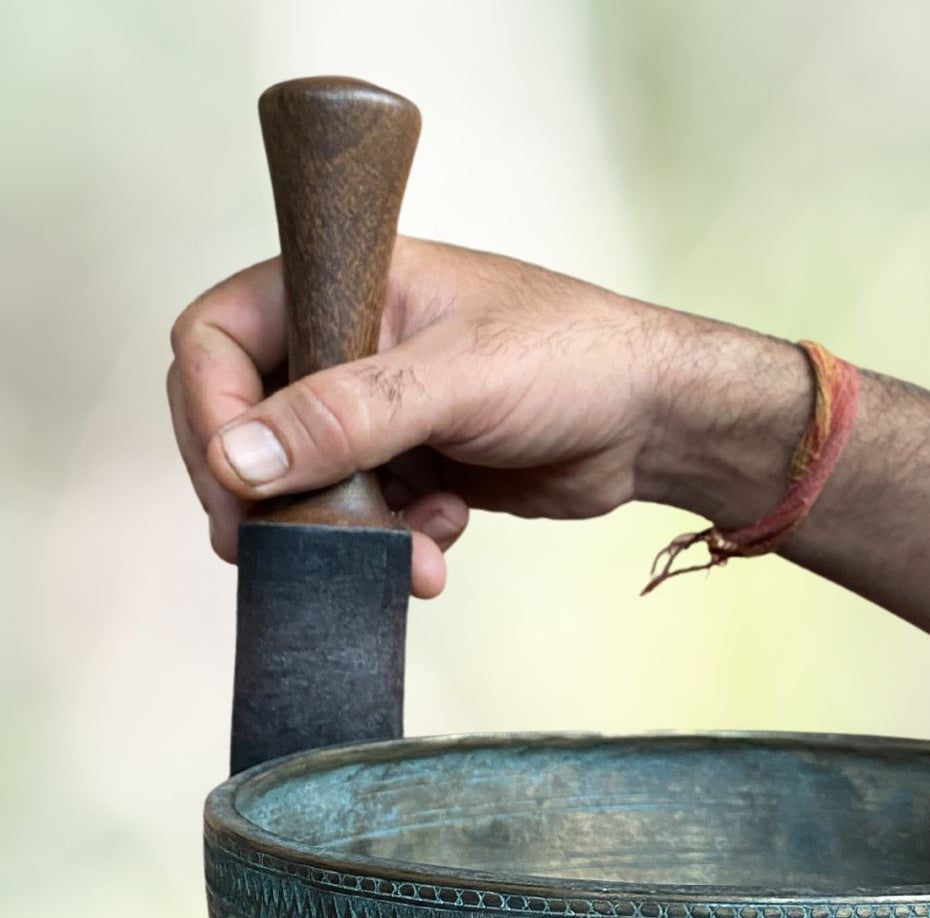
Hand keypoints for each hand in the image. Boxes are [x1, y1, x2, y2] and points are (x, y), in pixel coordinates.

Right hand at [167, 238, 806, 597]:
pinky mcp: (414, 465)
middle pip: (249, 423)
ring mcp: (380, 410)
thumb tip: (235, 458)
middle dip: (272, 495)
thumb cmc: (576, 361)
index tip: (235, 484)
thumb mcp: (454, 381)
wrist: (655, 424)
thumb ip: (343, 418)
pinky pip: (364, 516)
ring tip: (404, 556)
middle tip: (280, 550)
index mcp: (344, 284)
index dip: (210, 413)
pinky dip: (392, 542)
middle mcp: (350, 344)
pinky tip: (440, 545)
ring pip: (307, 485)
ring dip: (343, 533)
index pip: (219, 339)